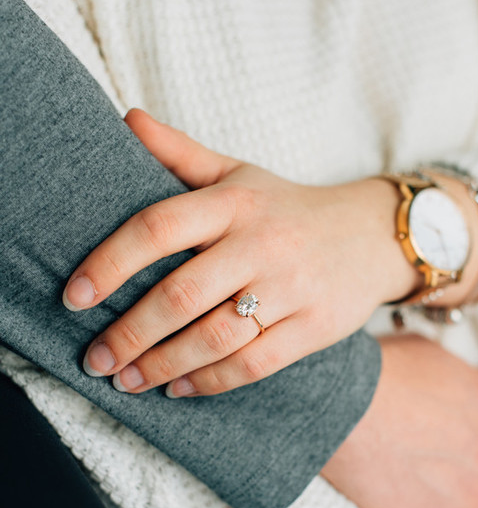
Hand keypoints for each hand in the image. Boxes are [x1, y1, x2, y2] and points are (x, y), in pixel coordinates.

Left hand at [63, 109, 418, 395]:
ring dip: (162, 366)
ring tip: (127, 381)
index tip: (75, 296)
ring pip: (214, 337)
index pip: (159, 227)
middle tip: (96, 359)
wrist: (372, 236)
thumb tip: (126, 119)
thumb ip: (181, 153)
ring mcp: (291, 288)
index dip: (110, 262)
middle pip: (181, 294)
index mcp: (234, 203)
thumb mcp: (239, 174)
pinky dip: (209, 382)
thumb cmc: (289, 209)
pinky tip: (177, 388)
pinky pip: (253, 364)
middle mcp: (262, 244)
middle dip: (130, 333)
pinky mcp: (313, 328)